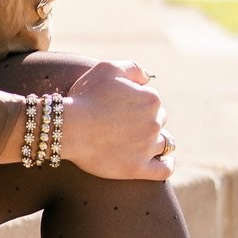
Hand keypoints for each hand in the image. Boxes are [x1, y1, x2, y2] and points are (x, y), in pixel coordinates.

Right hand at [59, 61, 173, 180]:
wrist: (69, 128)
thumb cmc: (85, 97)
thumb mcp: (107, 68)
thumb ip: (132, 68)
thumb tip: (147, 79)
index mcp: (151, 99)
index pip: (152, 100)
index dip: (136, 102)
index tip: (121, 107)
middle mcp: (154, 122)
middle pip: (159, 121)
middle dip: (145, 121)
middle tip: (124, 125)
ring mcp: (148, 147)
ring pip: (163, 143)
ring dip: (153, 141)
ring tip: (139, 143)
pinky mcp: (138, 168)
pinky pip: (164, 169)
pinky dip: (167, 165)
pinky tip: (165, 162)